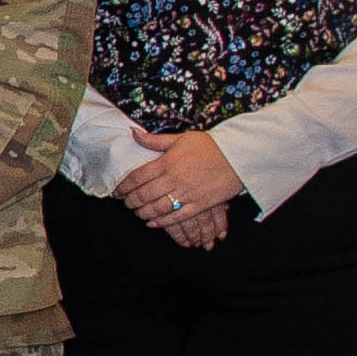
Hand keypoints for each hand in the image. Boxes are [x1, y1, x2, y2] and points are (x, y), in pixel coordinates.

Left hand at [113, 131, 241, 251]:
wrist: (239, 156)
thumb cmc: (210, 145)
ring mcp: (187, 193)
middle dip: (131, 201)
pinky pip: (176, 217)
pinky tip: (152, 222)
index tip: (117, 191)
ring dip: (143, 213)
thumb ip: (155, 140)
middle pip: (144, 195)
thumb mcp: (181, 138)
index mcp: (167, 162)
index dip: (124, 186)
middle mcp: (174, 179)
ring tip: (137, 212)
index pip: (137, 177)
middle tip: (126, 203)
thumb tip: (133, 132)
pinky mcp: (200, 205)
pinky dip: (161, 222)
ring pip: (157, 208)